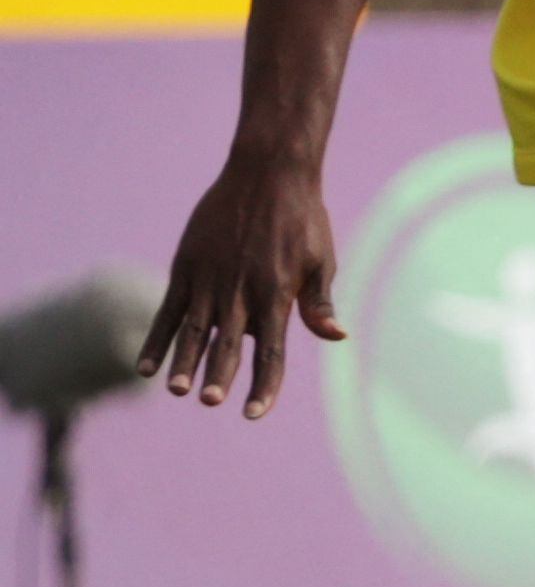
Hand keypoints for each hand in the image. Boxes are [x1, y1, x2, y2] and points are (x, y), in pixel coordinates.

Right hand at [141, 152, 344, 419]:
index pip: (272, 351)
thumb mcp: (320, 259)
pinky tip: (146, 366)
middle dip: (221, 375)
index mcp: (277, 294)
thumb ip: (319, 302)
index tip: (255, 413)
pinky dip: (157, 338)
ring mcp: (211, 279)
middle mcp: (242, 291)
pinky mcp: (187, 267)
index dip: (265, 384)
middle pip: (231, 343)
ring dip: (184, 361)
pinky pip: (168, 310)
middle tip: (212, 401)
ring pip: (195, 330)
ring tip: (176, 390)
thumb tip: (337, 336)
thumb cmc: (303, 220)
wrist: (269, 173)